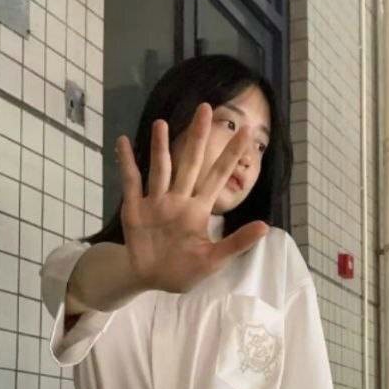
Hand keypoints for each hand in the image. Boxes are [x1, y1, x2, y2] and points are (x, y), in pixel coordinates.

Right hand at [115, 103, 269, 294]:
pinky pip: (131, 182)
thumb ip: (237, 242)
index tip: (245, 131)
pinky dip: (127, 162)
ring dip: (160, 146)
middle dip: (198, 137)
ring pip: (160, 168)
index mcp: (198, 209)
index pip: (218, 175)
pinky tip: (123, 142)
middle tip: (205, 108)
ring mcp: (156, 202)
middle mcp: (178, 199)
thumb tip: (265, 227)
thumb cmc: (184, 270)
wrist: (151, 280)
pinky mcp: (135, 209)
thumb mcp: (214, 260)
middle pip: (190, 162)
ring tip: (161, 123)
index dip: (231, 154)